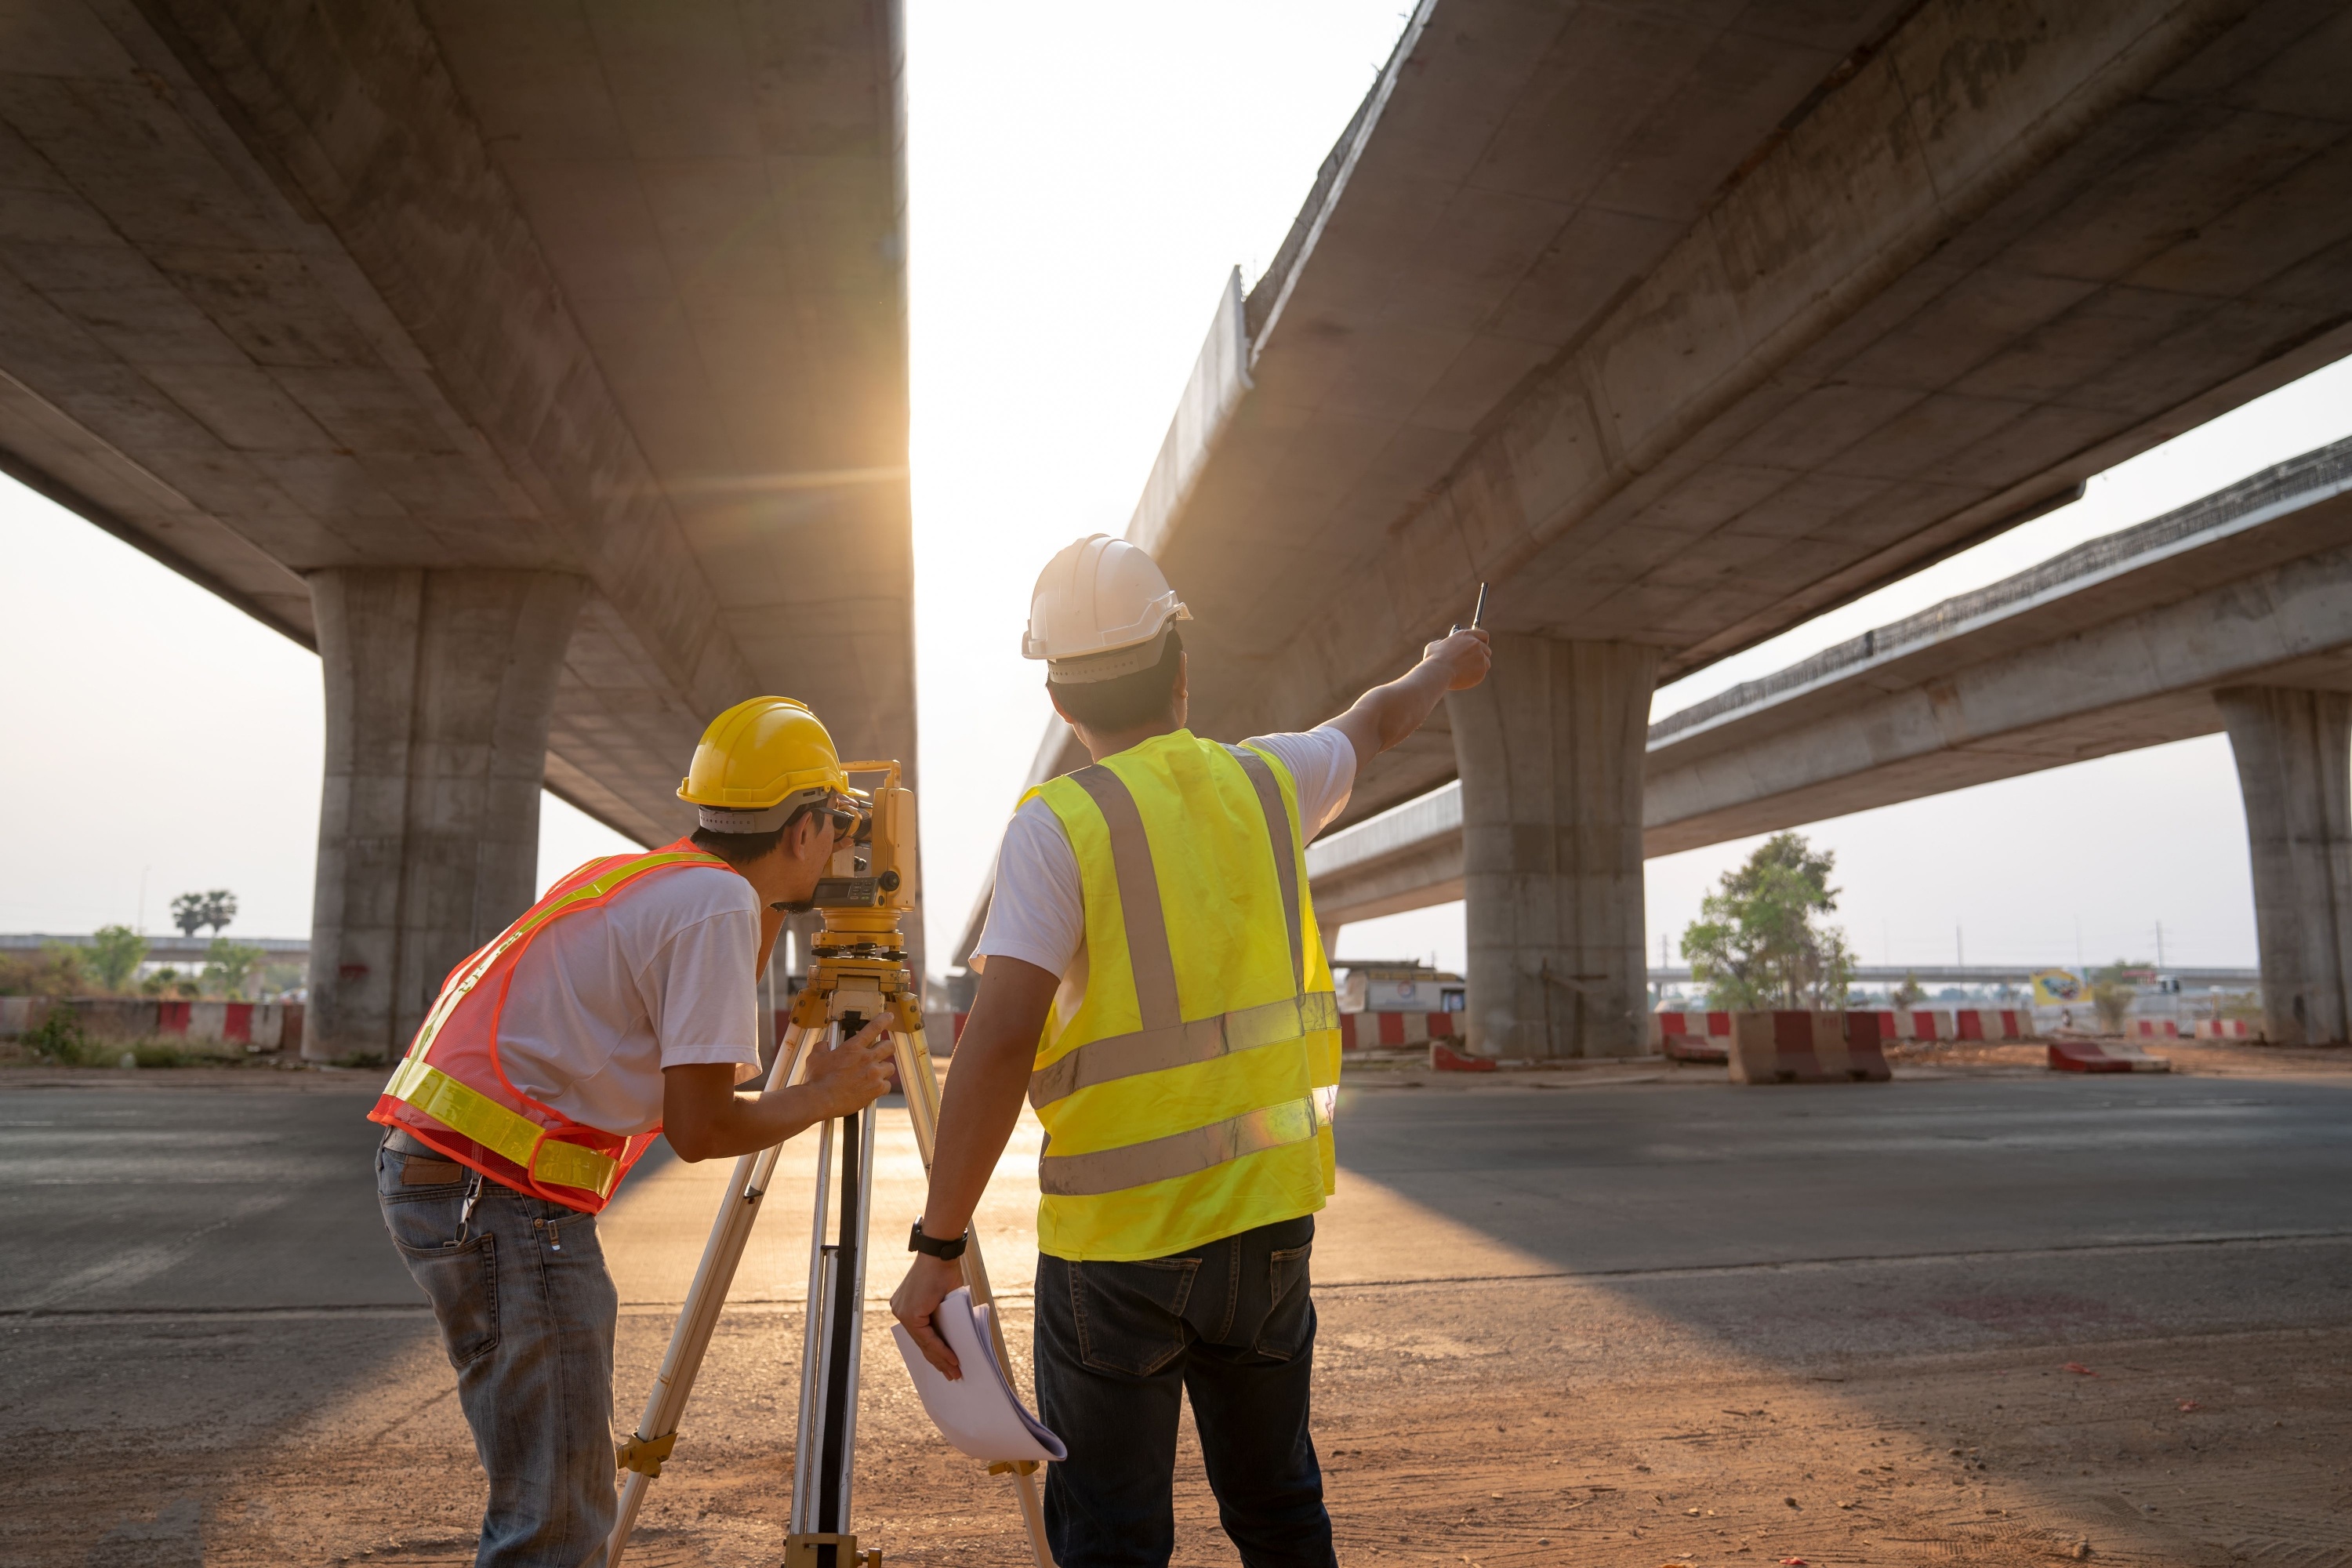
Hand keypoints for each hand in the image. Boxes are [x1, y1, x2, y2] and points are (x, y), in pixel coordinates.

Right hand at [799, 1017, 894, 1117]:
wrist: (821, 1099)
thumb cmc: (817, 1079)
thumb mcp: (816, 1057)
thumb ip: (823, 1047)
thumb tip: (825, 1045)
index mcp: (853, 1047)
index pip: (874, 1027)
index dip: (884, 1020)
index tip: (889, 1017)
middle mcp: (867, 1058)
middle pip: (889, 1046)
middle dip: (886, 1048)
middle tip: (881, 1052)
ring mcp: (874, 1074)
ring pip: (890, 1067)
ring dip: (884, 1069)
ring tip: (875, 1073)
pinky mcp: (876, 1089)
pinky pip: (887, 1085)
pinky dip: (881, 1087)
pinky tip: (873, 1088)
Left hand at [890, 1251, 965, 1379]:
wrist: (940, 1255)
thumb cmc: (944, 1271)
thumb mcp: (946, 1300)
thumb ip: (945, 1317)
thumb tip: (955, 1336)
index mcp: (906, 1306)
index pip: (920, 1334)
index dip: (934, 1352)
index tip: (946, 1364)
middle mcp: (899, 1310)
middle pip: (921, 1342)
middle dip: (938, 1361)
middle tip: (952, 1375)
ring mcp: (902, 1313)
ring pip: (924, 1343)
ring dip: (941, 1359)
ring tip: (955, 1373)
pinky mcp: (910, 1314)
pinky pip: (927, 1338)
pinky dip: (941, 1350)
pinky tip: (952, 1360)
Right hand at [1423, 626, 1491, 689]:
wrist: (1439, 672)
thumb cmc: (1434, 659)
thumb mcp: (1434, 646)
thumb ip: (1442, 643)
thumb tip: (1441, 645)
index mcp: (1466, 635)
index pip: (1483, 635)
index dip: (1482, 641)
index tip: (1479, 647)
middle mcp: (1476, 644)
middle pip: (1487, 650)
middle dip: (1481, 656)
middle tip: (1471, 662)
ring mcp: (1480, 657)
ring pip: (1486, 663)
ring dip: (1479, 666)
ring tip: (1466, 672)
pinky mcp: (1482, 670)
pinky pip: (1482, 673)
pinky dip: (1475, 676)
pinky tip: (1465, 677)